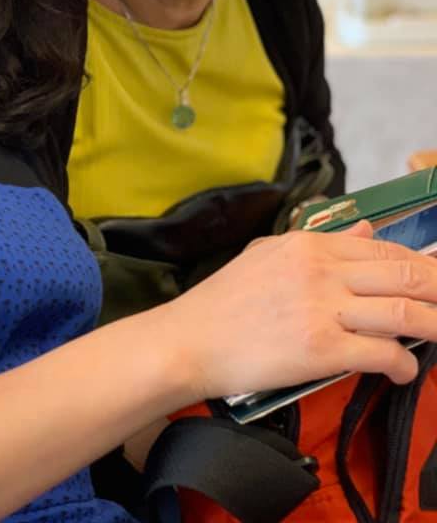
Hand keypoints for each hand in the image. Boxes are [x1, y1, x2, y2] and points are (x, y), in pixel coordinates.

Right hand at [157, 220, 436, 403]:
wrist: (189, 340)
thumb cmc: (223, 302)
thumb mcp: (268, 255)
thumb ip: (320, 242)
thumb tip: (367, 230)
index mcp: (308, 244)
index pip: (384, 250)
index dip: (422, 266)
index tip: (436, 279)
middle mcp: (320, 270)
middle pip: (405, 276)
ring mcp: (322, 308)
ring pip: (404, 313)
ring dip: (435, 327)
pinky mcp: (321, 349)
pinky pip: (382, 353)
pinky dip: (404, 365)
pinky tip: (405, 371)